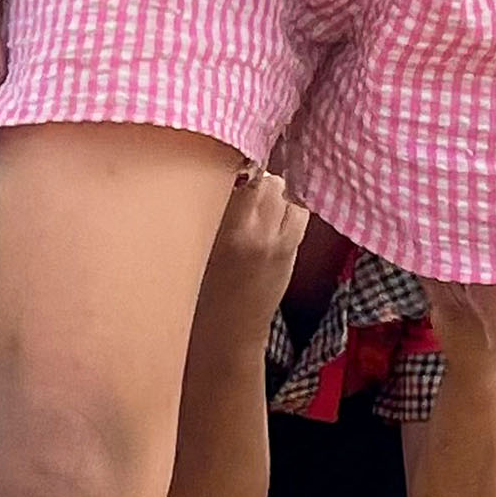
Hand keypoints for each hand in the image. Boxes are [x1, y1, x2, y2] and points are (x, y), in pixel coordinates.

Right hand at [200, 167, 309, 323]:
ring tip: (259, 207)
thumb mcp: (197, 244)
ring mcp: (273, 240)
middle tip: (244, 187)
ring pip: (284, 193)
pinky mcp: (289, 251)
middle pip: (265, 180)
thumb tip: (229, 175)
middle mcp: (248, 229)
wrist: (226, 331)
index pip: (236, 174)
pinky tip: (275, 221)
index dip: (235, 165)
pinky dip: (289, 211)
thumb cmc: (202, 289)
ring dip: (274, 194)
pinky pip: (298, 214)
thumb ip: (213, 209)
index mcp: (216, 227)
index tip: (229, 165)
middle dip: (256, 178)